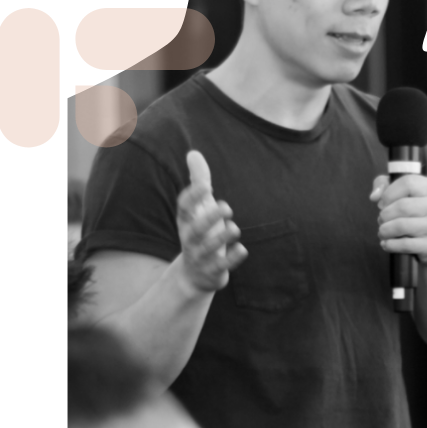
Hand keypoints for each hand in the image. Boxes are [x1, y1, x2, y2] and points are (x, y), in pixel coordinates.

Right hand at [176, 150, 247, 292]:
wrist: (195, 274)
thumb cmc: (200, 232)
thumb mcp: (198, 208)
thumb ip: (198, 181)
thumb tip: (193, 153)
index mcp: (186, 221)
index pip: (184, 207)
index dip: (192, 196)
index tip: (205, 185)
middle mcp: (190, 238)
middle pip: (196, 229)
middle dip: (209, 218)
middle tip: (227, 207)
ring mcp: (200, 256)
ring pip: (208, 248)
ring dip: (221, 238)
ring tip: (234, 228)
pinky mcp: (212, 271)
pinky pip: (221, 266)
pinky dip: (232, 259)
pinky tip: (242, 249)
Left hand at [370, 173, 426, 265]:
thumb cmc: (415, 209)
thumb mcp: (402, 190)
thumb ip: (383, 185)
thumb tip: (374, 196)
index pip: (407, 184)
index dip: (388, 194)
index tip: (382, 203)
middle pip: (402, 206)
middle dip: (384, 214)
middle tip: (381, 220)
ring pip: (401, 226)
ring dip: (385, 230)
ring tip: (383, 231)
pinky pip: (405, 245)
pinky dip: (390, 245)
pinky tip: (386, 243)